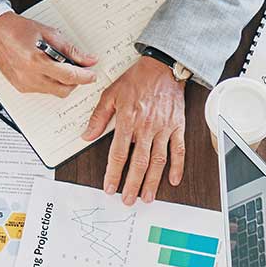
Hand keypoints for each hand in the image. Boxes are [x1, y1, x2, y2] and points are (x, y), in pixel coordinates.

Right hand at [0, 12, 97, 96]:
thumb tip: (87, 59)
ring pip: (54, 92)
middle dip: (74, 82)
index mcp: (36, 61)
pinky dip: (50, 83)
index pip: (68, 76)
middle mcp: (30, 77)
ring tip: (59, 67)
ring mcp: (25, 85)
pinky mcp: (21, 88)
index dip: (84, 77)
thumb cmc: (18, 30)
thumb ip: (70, 49)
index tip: (92, 75)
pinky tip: (46, 70)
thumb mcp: (48, 33)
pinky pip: (43, 91)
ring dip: (61, 83)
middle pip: (63, 90)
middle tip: (77, 71)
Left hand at [81, 56, 185, 204]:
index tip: (109, 187)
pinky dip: (177, 166)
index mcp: (128, 120)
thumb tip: (86, 136)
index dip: (113, 173)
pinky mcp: (177, 126)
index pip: (118, 154)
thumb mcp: (111, 93)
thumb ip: (99, 117)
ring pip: (158, 161)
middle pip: (138, 162)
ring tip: (147, 197)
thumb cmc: (137, 79)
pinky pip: (179, 149)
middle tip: (127, 200)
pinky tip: (173, 180)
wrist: (163, 66)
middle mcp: (146, 127)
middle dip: (132, 184)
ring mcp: (164, 128)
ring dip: (152, 181)